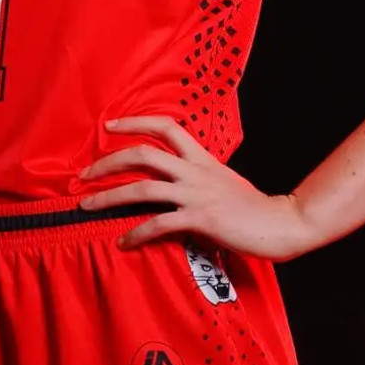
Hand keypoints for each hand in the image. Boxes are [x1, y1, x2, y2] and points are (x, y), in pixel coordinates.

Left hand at [77, 116, 314, 259]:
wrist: (280, 223)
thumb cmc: (253, 207)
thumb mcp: (223, 181)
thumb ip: (198, 176)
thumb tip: (174, 180)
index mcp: (201, 158)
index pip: (165, 127)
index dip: (135, 122)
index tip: (110, 126)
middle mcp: (195, 172)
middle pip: (143, 154)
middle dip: (108, 162)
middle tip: (83, 174)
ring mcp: (196, 194)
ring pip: (143, 188)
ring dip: (109, 197)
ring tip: (87, 206)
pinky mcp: (200, 219)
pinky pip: (159, 224)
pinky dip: (136, 233)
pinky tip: (123, 242)